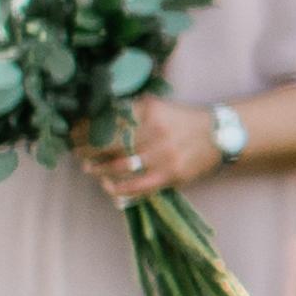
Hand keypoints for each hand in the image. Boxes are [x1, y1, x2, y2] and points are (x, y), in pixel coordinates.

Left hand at [82, 94, 229, 204]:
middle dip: (87, 149)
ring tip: (90, 168)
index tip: (73, 134)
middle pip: (109, 143)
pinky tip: (109, 186)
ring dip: (98, 169)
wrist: (222, 134)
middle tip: (76, 152)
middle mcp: (156, 131)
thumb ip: (131, 111)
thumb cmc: (183, 121)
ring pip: (119, 166)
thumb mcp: (158, 107)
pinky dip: (119, 188)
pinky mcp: (171, 174)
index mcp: (150, 110)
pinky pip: (137, 186)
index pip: (108, 120)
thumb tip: (94, 119)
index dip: (86, 129)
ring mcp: (163, 155)